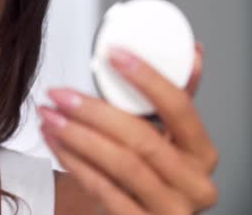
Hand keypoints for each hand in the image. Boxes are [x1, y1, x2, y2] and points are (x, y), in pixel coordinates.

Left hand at [39, 43, 217, 213]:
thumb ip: (171, 101)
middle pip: (142, 139)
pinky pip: (101, 188)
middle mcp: (194, 184)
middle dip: (93, 111)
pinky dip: (72, 161)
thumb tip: (190, 53)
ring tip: (49, 115)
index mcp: (202, 153)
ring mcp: (169, 209)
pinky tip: (53, 141)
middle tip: (59, 94)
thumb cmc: (149, 172)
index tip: (114, 55)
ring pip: (120, 164)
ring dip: (76, 135)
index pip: (180, 108)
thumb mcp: (166, 138)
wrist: (138, 213)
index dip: (147, 78)